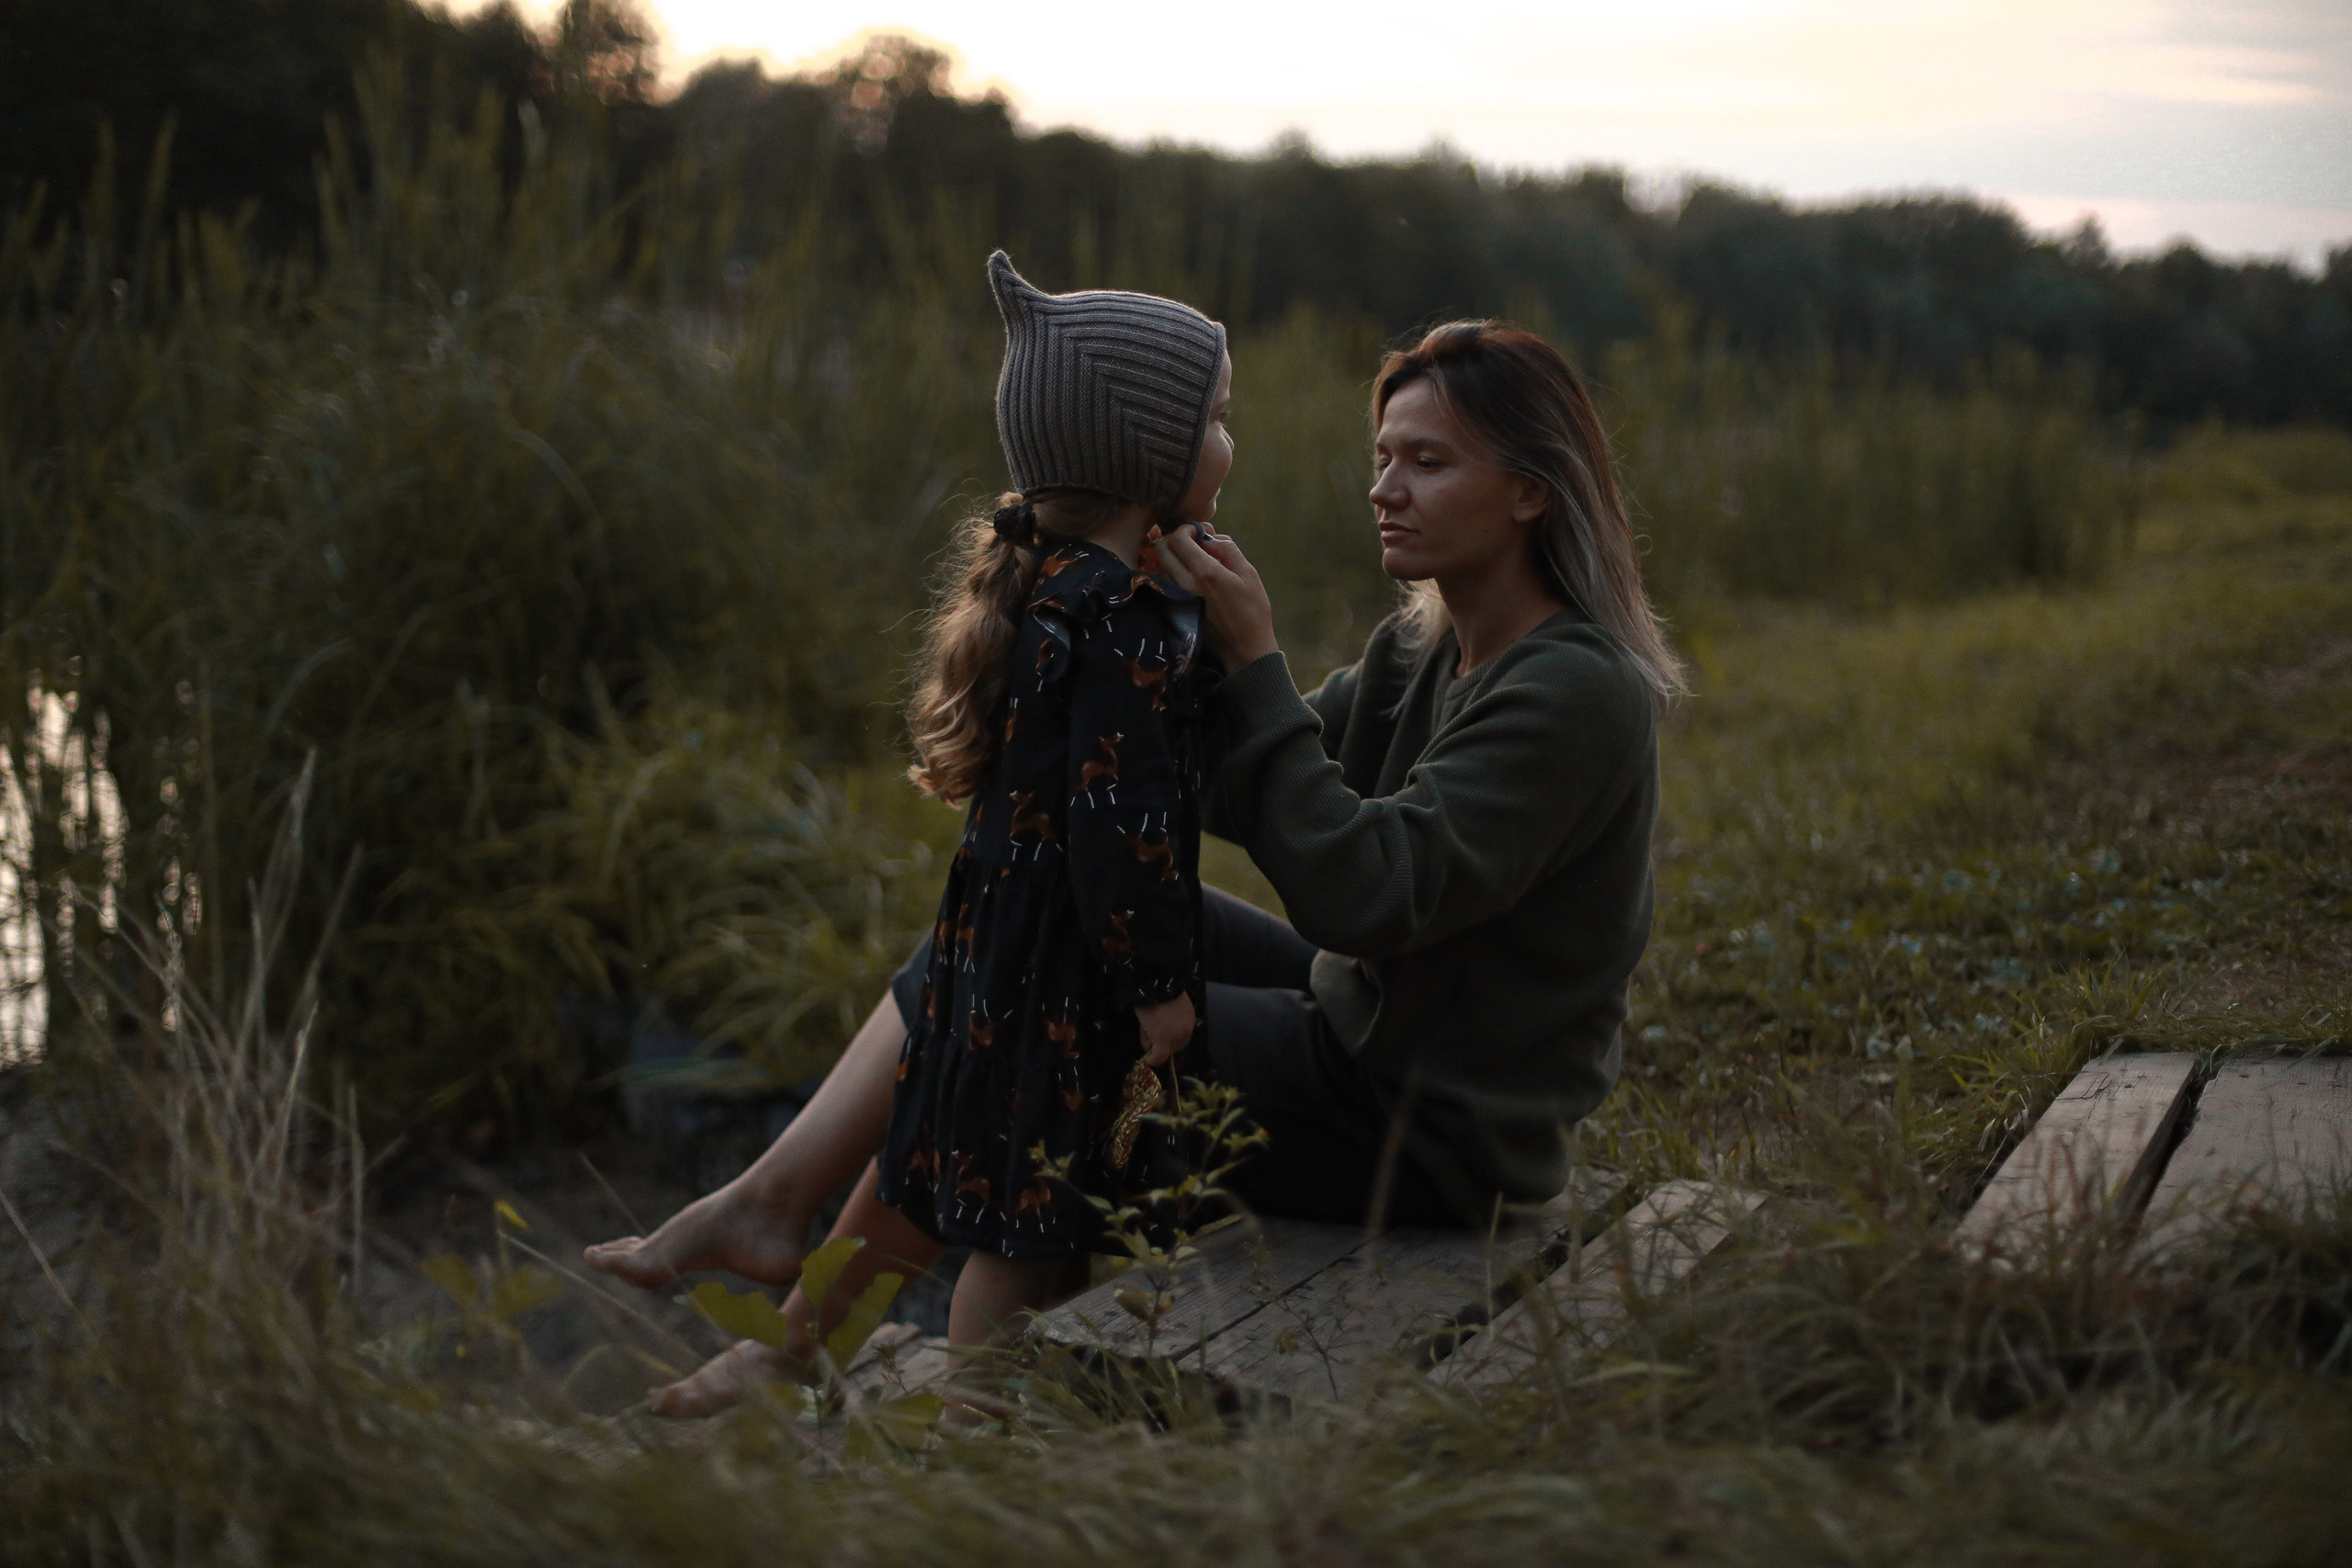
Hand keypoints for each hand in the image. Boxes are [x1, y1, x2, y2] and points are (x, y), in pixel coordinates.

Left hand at [1134, 992, 1196, 1067]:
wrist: (1162, 982)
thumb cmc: (1147, 1003)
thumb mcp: (1142, 1023)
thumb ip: (1147, 1038)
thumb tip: (1151, 1047)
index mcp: (1164, 1036)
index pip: (1161, 1058)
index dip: (1153, 1060)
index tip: (1148, 1058)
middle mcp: (1179, 1035)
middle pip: (1172, 1051)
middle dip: (1162, 1049)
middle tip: (1154, 1039)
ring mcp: (1188, 1026)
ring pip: (1181, 1043)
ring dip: (1172, 1041)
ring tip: (1164, 1030)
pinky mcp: (1193, 1018)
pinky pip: (1186, 1032)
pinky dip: (1179, 1031)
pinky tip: (1172, 1023)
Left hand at [1151, 524, 1279, 669]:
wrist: (1245, 647)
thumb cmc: (1253, 610)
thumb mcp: (1248, 573)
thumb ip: (1227, 549)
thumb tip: (1209, 536)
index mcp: (1206, 573)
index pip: (1178, 539)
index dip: (1186, 529)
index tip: (1199, 532)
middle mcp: (1186, 584)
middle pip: (1161, 549)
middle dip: (1173, 538)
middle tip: (1191, 541)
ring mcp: (1178, 597)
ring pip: (1160, 565)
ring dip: (1171, 554)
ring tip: (1191, 557)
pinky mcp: (1176, 608)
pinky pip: (1165, 581)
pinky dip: (1171, 570)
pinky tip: (1188, 573)